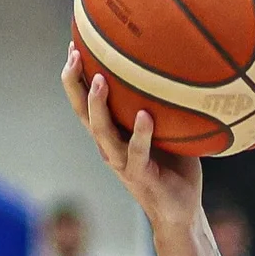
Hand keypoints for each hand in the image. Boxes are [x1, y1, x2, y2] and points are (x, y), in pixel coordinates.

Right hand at [62, 46, 201, 231]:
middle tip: (74, 54)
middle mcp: (110, 146)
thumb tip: (179, 69)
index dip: (75, 77)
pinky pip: (137, 151)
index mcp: (112, 134)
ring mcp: (122, 162)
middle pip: (82, 112)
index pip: (85, 102)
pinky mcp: (140, 175)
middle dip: (74, 83)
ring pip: (101, 131)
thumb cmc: (176, 167)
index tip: (73, 45)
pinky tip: (144, 115)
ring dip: (98, 105)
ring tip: (101, 80)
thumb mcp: (168, 130)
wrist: (181, 210)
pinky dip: (141, 134)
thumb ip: (164, 106)